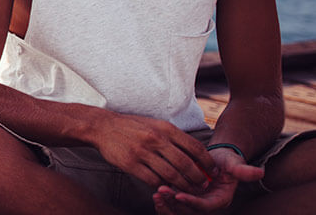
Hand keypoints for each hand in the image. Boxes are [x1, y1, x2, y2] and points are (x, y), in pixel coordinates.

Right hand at [89, 113, 216, 192]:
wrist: (102, 127)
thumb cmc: (132, 126)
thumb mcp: (156, 124)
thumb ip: (174, 137)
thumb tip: (196, 153)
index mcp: (165, 128)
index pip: (194, 147)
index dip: (207, 162)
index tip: (213, 171)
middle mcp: (155, 140)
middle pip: (185, 164)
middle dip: (198, 177)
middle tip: (203, 185)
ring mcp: (142, 152)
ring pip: (171, 174)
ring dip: (183, 185)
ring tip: (189, 190)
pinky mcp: (130, 164)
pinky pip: (152, 179)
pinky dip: (162, 186)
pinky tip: (167, 187)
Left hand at [152, 145, 262, 212]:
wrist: (217, 158)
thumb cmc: (227, 160)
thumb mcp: (235, 163)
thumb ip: (244, 170)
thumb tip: (259, 172)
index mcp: (220, 199)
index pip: (204, 205)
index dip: (192, 202)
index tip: (178, 194)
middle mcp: (206, 204)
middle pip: (189, 211)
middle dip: (174, 204)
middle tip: (160, 192)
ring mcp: (194, 202)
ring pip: (179, 209)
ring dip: (167, 203)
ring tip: (156, 192)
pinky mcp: (185, 197)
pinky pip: (173, 203)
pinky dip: (165, 199)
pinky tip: (155, 190)